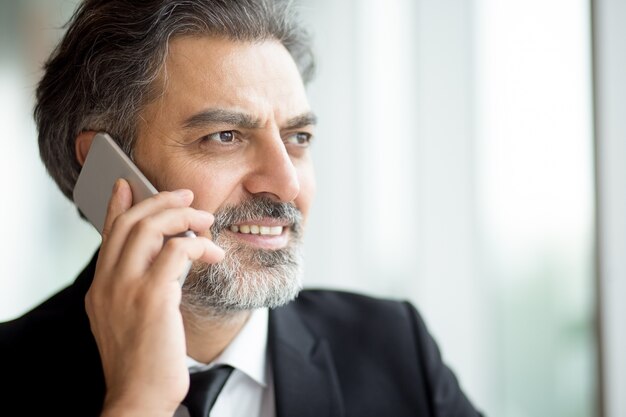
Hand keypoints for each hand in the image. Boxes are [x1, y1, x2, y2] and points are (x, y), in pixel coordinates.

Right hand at [85, 179, 223, 415]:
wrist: (138, 398)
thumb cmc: (142, 361)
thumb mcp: (127, 320)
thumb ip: (135, 287)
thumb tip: (163, 258)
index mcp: (100, 288)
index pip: (108, 234)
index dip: (118, 205)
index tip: (127, 184)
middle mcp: (107, 283)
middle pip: (131, 222)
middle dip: (161, 201)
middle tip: (186, 197)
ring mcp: (127, 289)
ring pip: (151, 228)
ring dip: (183, 217)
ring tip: (205, 221)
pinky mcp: (153, 298)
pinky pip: (177, 251)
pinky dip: (198, 244)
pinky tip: (212, 254)